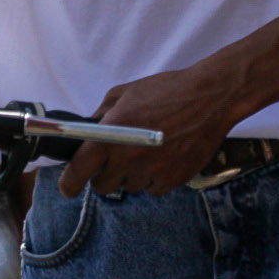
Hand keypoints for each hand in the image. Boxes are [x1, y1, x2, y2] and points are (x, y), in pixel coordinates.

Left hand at [59, 62, 244, 197]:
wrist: (210, 97)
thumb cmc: (167, 90)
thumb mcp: (126, 91)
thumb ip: (103, 112)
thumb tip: (91, 129)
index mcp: (109, 137)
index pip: (78, 172)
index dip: (69, 184)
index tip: (68, 187)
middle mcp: (126, 160)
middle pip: (102, 186)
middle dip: (105, 174)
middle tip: (116, 158)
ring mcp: (150, 173)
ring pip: (129, 187)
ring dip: (132, 175)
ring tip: (147, 151)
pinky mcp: (171, 181)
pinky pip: (153, 188)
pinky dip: (154, 177)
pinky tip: (164, 156)